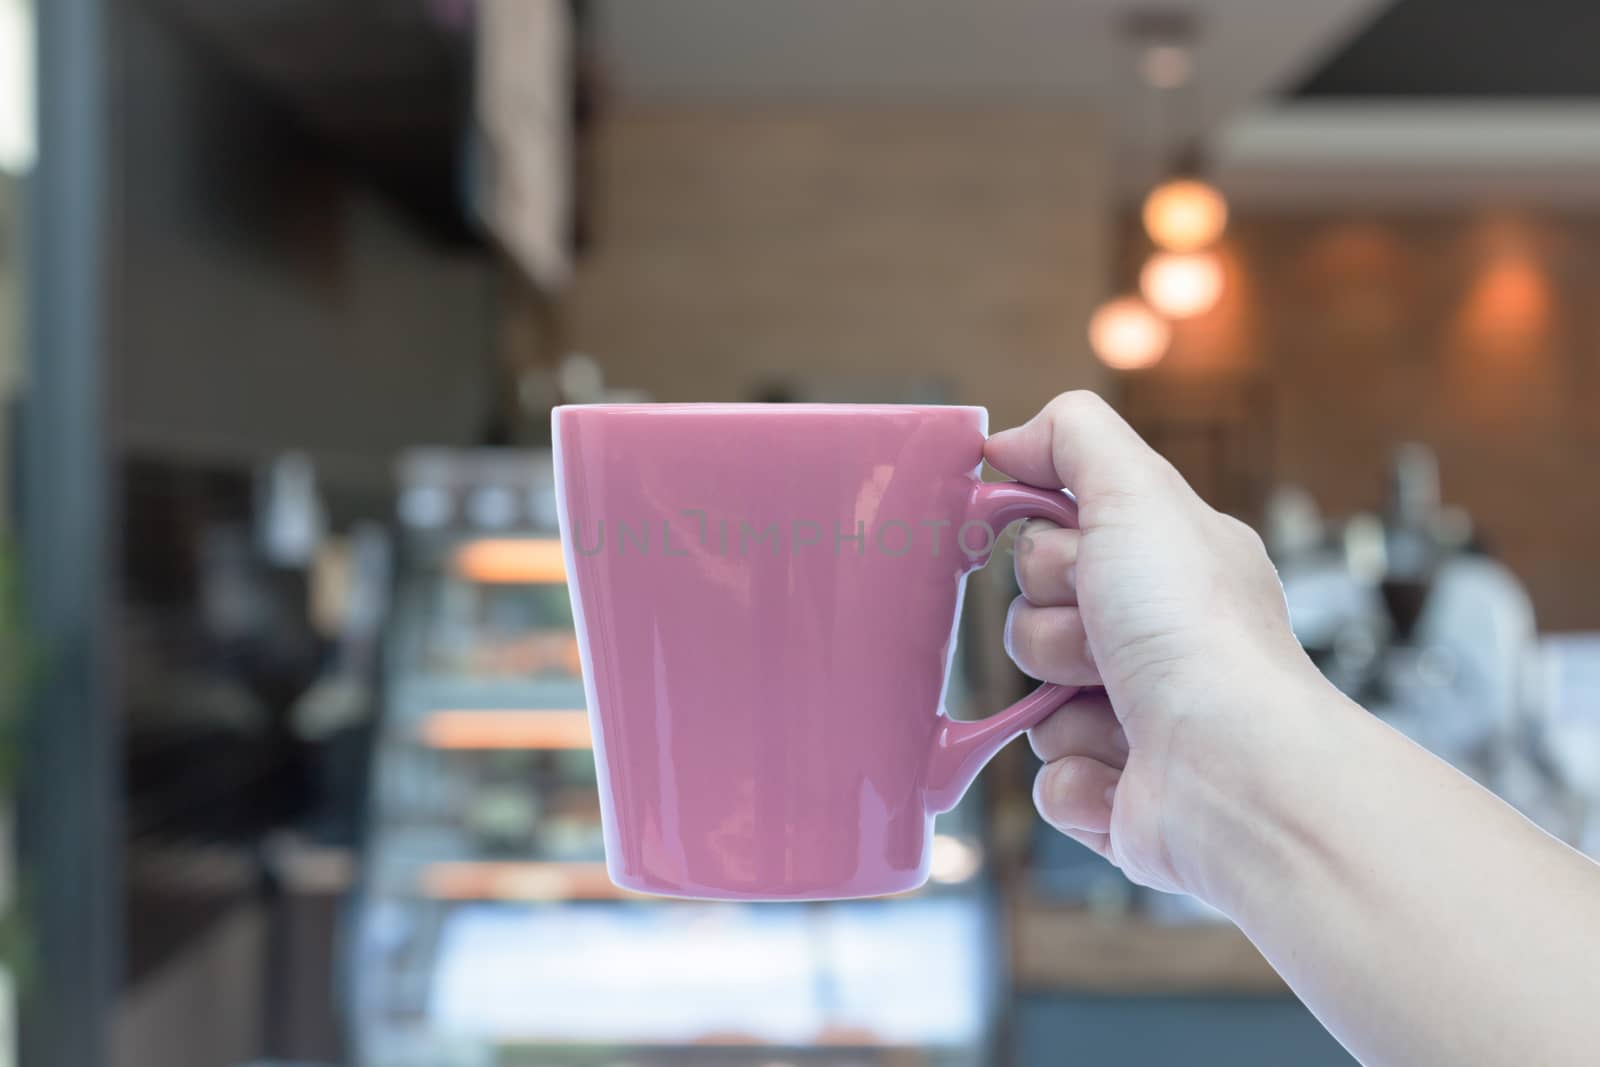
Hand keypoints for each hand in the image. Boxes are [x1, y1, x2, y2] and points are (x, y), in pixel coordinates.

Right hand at [987, 392, 1322, 896]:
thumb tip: (1008, 441)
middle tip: (1106, 641)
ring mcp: (1139, 721)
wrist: (1233, 769)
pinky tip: (1124, 769)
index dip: (1049, 550)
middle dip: (1054, 630)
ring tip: (1122, 713)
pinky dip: (1077, 776)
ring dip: (1062, 708)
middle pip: (1032, 619)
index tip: (1078, 559)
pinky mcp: (1121, 794)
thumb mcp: (1137, 494)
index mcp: (1168, 568)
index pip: (1056, 541)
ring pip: (1033, 703)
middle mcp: (1159, 640)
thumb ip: (1073, 436)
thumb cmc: (1196, 631)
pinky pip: (1048, 777)